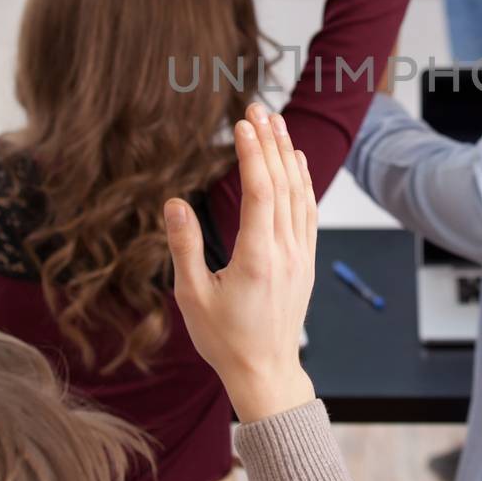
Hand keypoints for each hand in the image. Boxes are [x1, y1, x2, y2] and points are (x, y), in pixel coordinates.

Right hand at [164, 104, 316, 422]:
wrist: (266, 372)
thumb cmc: (225, 339)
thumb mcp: (192, 296)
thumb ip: (184, 247)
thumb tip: (173, 202)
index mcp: (258, 258)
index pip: (260, 192)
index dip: (252, 153)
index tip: (243, 123)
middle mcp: (286, 252)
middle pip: (282, 183)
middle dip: (270, 141)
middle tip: (258, 107)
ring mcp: (301, 255)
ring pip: (300, 194)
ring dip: (288, 155)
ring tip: (277, 123)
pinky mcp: (306, 261)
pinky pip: (308, 212)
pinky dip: (302, 182)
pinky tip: (296, 162)